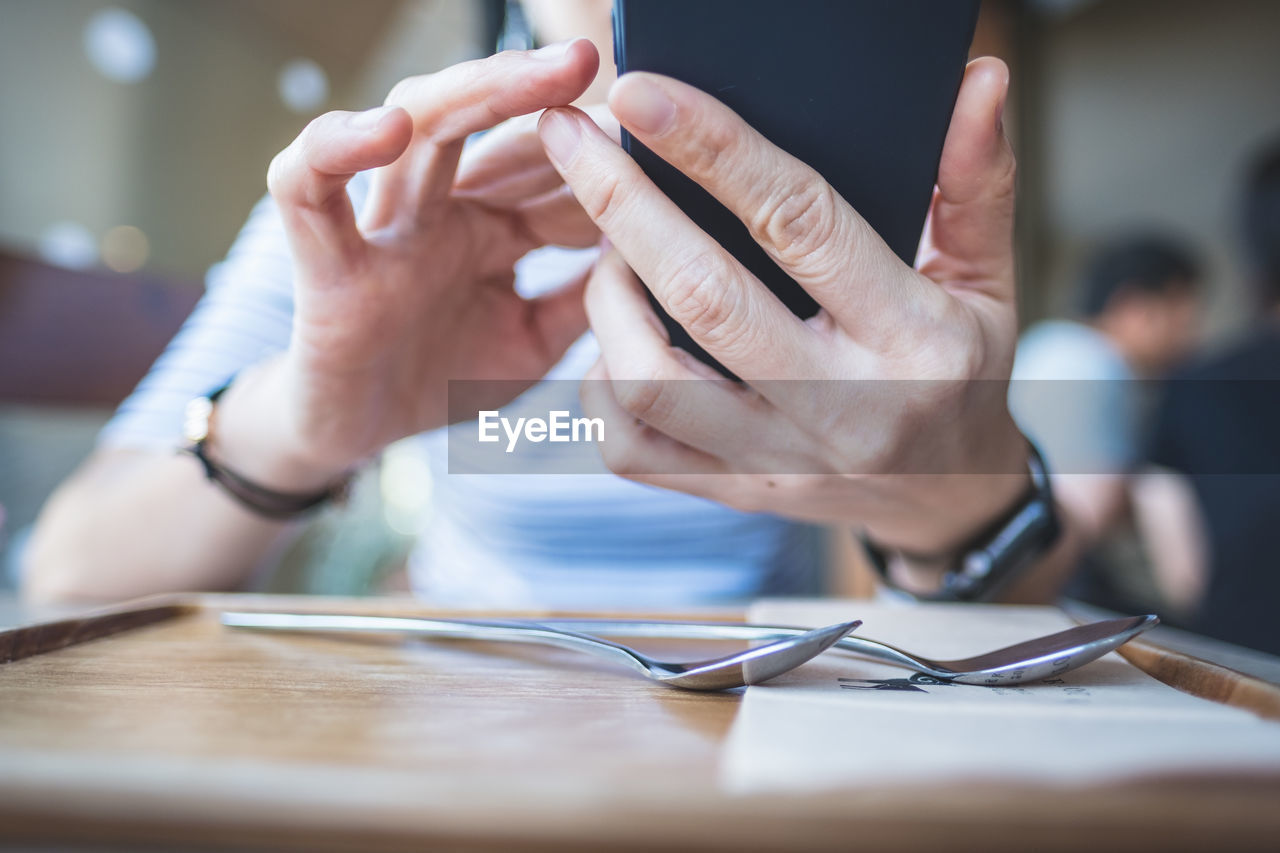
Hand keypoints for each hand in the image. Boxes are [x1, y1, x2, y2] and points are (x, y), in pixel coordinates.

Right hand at [235, 41, 604, 483]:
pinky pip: (307, 190)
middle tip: (598, 61)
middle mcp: (442, 208)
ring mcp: (384, 228)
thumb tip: (648, 248)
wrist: (355, 436)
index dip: (596, 145)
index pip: (549, 165)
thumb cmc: (442, 377)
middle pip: (487, 123)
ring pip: (414, 130)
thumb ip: (583, 296)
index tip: (653, 128)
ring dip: (475, 92)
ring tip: (544, 74)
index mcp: (494, 224)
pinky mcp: (326, 264)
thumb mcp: (537, 341)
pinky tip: (387, 129)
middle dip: (544, 88)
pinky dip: (332, 149)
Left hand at [540, 58, 1030, 554]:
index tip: (644, 97)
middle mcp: (842, 407)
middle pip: (703, 296)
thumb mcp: (988, 277)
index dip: (715, 150)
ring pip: (651, 382)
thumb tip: (980, 81)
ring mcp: (779, 460)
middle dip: (621, 204)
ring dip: (607, 299)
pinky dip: (601, 385)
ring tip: (608, 247)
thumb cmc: (964, 371)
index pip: (800, 224)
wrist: (950, 495)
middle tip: (571, 139)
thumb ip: (975, 182)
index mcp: (911, 337)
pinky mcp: (734, 492)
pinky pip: (633, 448)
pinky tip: (619, 339)